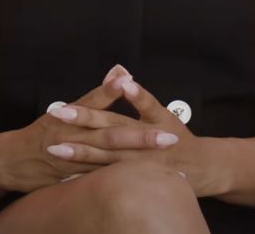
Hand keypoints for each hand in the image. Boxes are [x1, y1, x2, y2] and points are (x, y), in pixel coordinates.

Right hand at [0, 65, 180, 192]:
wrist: (11, 161)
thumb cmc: (42, 132)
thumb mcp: (66, 109)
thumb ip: (98, 94)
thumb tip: (121, 71)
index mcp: (73, 119)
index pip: (103, 110)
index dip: (123, 103)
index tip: (152, 104)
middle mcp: (74, 139)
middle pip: (111, 138)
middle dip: (141, 140)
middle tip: (170, 138)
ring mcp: (74, 163)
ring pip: (109, 163)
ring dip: (138, 167)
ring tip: (168, 169)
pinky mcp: (74, 182)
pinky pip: (100, 183)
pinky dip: (121, 184)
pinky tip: (143, 187)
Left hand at [47, 69, 224, 196]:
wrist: (199, 169)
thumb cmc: (176, 137)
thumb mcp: (161, 113)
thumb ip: (139, 96)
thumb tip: (120, 72)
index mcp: (152, 121)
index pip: (127, 107)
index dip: (107, 101)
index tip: (82, 96)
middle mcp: (145, 143)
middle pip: (111, 132)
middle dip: (83, 123)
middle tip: (58, 114)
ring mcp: (138, 164)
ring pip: (105, 158)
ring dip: (79, 154)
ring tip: (54, 147)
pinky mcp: (132, 180)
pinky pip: (106, 180)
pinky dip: (87, 179)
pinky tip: (65, 178)